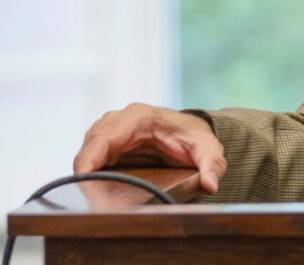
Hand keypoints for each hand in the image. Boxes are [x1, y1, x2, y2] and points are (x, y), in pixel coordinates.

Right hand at [73, 103, 226, 193]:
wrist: (193, 132)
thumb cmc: (196, 138)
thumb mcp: (208, 150)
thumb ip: (211, 165)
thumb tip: (210, 185)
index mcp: (138, 117)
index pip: (103, 137)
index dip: (89, 160)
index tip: (83, 182)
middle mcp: (120, 119)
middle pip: (90, 145)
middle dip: (85, 170)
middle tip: (85, 196)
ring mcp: (112, 129)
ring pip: (87, 150)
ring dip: (86, 171)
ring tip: (90, 194)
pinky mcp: (109, 141)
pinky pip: (92, 155)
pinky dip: (91, 170)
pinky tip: (95, 187)